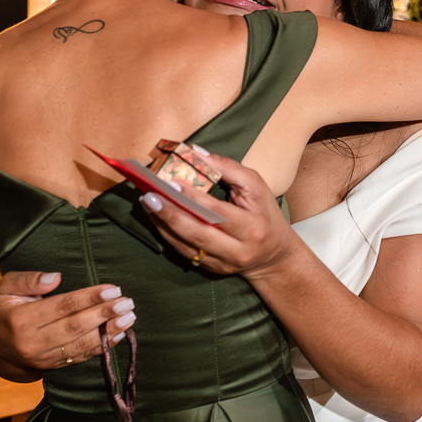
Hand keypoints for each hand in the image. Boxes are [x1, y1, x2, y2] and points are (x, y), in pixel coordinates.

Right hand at [0, 271, 136, 381]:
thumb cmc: (5, 309)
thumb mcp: (7, 288)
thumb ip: (29, 280)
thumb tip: (55, 278)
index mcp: (20, 320)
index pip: (62, 306)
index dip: (89, 298)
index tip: (112, 289)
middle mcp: (32, 343)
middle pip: (75, 327)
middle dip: (104, 314)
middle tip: (127, 302)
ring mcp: (43, 358)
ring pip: (81, 345)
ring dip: (109, 332)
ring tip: (129, 318)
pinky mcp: (53, 366)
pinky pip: (81, 357)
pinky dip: (102, 347)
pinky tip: (119, 335)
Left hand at [139, 154, 297, 280]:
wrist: (274, 255)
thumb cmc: (264, 214)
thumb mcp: (256, 187)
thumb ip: (229, 168)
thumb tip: (197, 152)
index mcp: (253, 227)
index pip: (219, 212)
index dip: (194, 198)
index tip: (172, 183)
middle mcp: (239, 248)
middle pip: (199, 232)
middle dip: (171, 214)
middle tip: (150, 196)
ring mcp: (224, 262)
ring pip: (188, 245)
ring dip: (164, 223)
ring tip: (147, 203)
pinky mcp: (212, 269)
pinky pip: (184, 252)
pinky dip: (168, 234)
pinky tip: (156, 218)